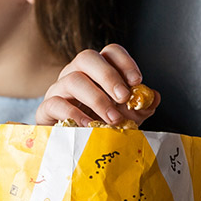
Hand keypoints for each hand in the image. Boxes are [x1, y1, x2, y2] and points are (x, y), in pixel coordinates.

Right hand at [34, 44, 159, 126]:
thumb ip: (140, 107)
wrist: (73, 147)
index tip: (137, 81)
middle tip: (124, 97)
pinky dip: (74, 113)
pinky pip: (55, 103)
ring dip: (97, 99)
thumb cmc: (100, 126)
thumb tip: (153, 97)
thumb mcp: (126, 117)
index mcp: (97, 71)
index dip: (124, 62)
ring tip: (112, 119)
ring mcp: (59, 89)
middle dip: (108, 76)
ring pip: (73, 79)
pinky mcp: (46, 108)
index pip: (110, 52)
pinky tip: (89, 126)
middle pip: (87, 57)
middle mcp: (76, 73)